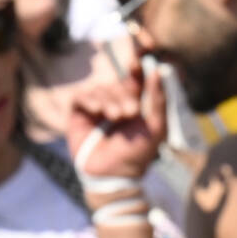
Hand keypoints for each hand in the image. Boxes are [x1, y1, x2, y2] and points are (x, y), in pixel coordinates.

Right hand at [67, 58, 169, 184]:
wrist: (113, 174)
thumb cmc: (137, 152)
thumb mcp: (156, 126)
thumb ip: (159, 98)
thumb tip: (158, 70)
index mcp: (133, 103)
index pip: (133, 78)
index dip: (135, 69)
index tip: (137, 63)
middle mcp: (113, 102)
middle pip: (116, 83)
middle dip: (124, 94)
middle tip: (131, 111)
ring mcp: (94, 108)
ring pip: (99, 89)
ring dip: (109, 100)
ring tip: (115, 117)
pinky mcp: (78, 114)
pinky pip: (81, 96)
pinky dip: (90, 99)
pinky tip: (97, 111)